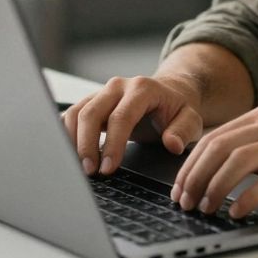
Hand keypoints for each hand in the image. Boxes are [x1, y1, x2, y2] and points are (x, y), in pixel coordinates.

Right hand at [62, 75, 203, 174]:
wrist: (169, 93)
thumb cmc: (178, 108)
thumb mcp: (191, 119)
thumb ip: (183, 131)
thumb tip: (172, 144)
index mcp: (142, 89)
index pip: (121, 117)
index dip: (112, 144)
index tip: (108, 168)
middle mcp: (118, 86)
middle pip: (91, 113)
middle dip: (86, 145)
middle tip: (89, 172)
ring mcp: (102, 92)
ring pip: (76, 112)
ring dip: (72, 141)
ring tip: (79, 167)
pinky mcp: (92, 101)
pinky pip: (71, 115)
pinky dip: (66, 134)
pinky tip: (69, 154)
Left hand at [169, 106, 257, 218]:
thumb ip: (257, 146)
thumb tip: (220, 169)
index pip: (213, 137)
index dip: (190, 164)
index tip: (179, 188)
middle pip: (219, 147)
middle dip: (195, 176)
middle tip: (185, 201)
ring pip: (238, 160)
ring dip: (215, 187)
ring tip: (205, 208)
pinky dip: (248, 197)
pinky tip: (238, 211)